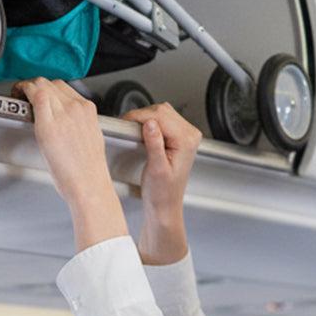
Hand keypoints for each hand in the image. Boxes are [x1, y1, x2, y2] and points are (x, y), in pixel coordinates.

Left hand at [13, 78, 128, 251]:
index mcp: (88, 109)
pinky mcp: (48, 126)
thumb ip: (78, 122)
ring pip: (42, 85)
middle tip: (25, 93)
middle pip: (51, 83)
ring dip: (27, 87)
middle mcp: (76, 107)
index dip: (48, 88)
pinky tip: (18, 97)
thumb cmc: (88, 169)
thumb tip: (63, 119)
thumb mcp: (90, 136)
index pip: (63, 87)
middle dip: (36, 85)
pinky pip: (36, 98)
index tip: (39, 93)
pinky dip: (24, 92)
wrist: (89, 184)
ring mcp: (62, 114)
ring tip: (19, 95)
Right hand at [122, 102, 201, 265]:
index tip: (125, 122)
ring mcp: (187, 134)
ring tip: (133, 128)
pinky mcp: (180, 136)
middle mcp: (190, 135)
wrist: (166, 205)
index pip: (161, 116)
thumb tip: (150, 123)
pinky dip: (151, 121)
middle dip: (142, 116)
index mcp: (187, 141)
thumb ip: (154, 144)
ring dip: (146, 117)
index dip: (140, 116)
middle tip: (126, 126)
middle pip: (162, 111)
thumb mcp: (156, 169)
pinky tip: (143, 131)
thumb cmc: (162, 193)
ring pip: (163, 112)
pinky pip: (164, 119)